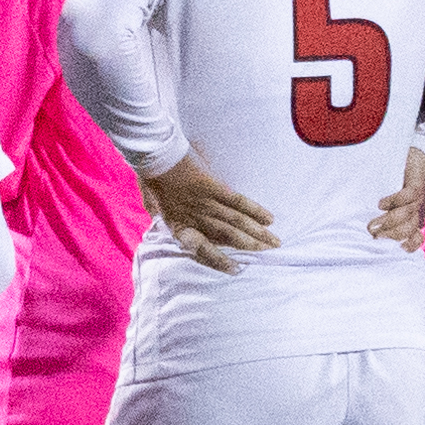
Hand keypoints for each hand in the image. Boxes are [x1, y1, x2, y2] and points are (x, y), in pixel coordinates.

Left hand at [141, 149, 276, 273]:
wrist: (153, 155)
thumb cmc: (150, 180)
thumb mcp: (152, 207)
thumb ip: (163, 218)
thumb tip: (164, 225)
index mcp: (179, 226)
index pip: (202, 249)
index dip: (219, 261)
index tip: (236, 269)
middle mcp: (195, 218)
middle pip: (227, 236)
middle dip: (249, 247)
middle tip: (269, 255)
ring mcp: (206, 203)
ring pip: (236, 222)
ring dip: (257, 233)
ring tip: (274, 242)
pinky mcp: (214, 187)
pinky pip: (238, 201)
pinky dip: (254, 210)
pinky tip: (269, 219)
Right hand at [370, 145, 424, 247]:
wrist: (420, 156)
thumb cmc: (402, 180)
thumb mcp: (396, 201)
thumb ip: (387, 214)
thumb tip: (367, 230)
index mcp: (415, 217)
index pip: (416, 237)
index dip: (410, 245)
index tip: (394, 249)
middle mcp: (418, 210)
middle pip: (409, 229)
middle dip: (391, 235)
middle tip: (373, 236)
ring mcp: (418, 197)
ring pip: (407, 215)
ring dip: (389, 221)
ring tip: (372, 224)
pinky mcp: (416, 184)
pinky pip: (407, 196)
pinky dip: (394, 201)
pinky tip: (381, 204)